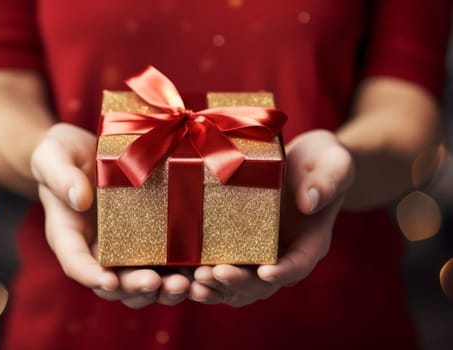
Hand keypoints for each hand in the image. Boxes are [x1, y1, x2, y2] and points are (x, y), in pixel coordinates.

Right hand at [30, 123, 190, 307]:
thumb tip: (80, 199)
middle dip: (134, 289)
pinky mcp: (147, 239)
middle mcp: (96, 248)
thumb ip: (61, 176)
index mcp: (68, 234)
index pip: (76, 263)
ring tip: (183, 284)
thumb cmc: (62, 152)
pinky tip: (199, 271)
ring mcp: (123, 247)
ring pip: (139, 282)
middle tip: (156, 283)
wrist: (86, 149)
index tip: (108, 281)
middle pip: (113, 283)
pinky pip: (161, 264)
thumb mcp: (53, 156)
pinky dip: (178, 273)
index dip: (90, 276)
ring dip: (161, 290)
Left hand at [188, 129, 354, 306]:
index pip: (299, 264)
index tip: (266, 272)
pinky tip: (182, 271)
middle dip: (239, 283)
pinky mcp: (239, 245)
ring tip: (194, 281)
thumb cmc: (323, 161)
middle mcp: (283, 254)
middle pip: (263, 283)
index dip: (284, 272)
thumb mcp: (334, 164)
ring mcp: (260, 253)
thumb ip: (327, 182)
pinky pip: (222, 267)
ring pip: (239, 284)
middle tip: (214, 274)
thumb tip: (309, 201)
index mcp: (310, 242)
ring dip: (217, 287)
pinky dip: (205, 275)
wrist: (302, 161)